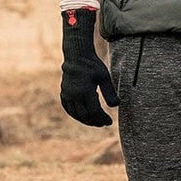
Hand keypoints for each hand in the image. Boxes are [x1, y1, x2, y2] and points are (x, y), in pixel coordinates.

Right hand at [60, 8, 118, 126]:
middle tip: (104, 124)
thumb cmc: (93, 66)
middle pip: (85, 115)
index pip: (95, 111)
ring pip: (76, 114)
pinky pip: (69, 109)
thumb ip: (110, 92)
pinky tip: (84, 116)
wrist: (77, 57)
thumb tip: (116, 106)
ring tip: (96, 122)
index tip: (110, 122)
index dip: (103, 119)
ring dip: (86, 120)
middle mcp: (74, 95)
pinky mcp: (63, 94)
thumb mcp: (104, 77)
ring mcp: (67, 95)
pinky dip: (76, 115)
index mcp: (85, 91)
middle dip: (95, 122)